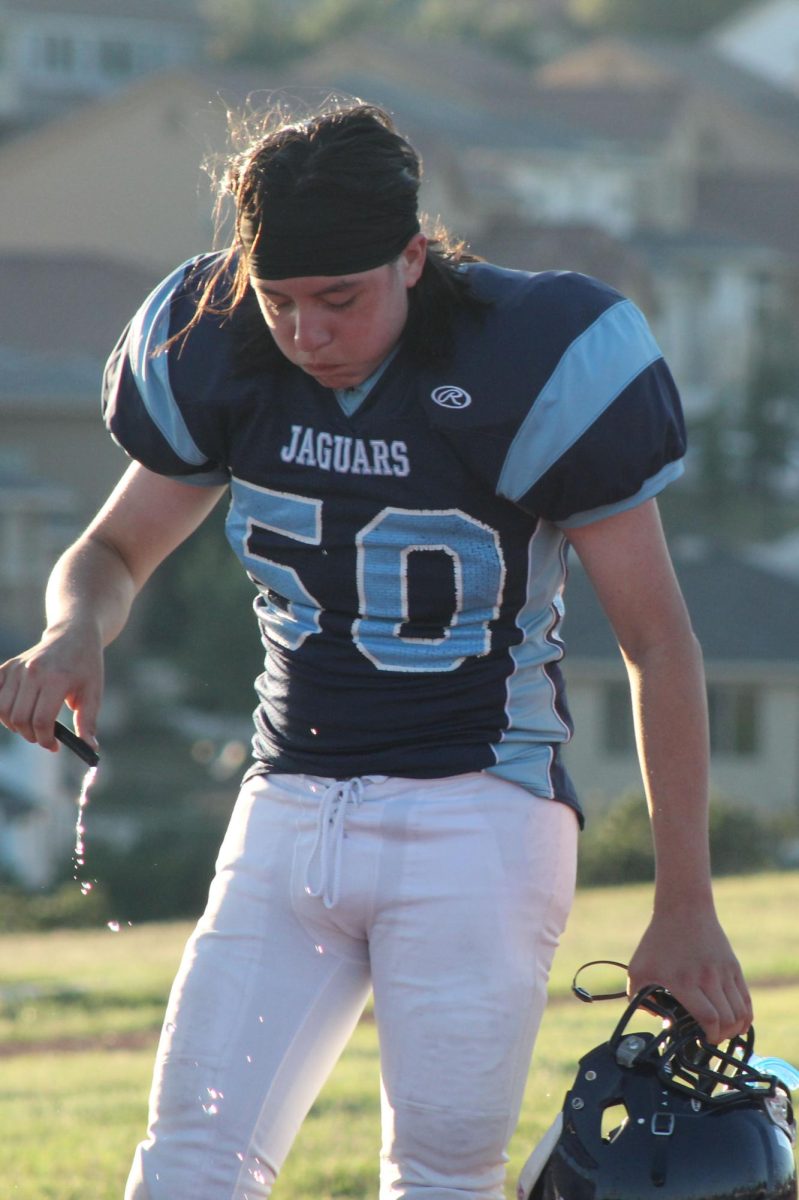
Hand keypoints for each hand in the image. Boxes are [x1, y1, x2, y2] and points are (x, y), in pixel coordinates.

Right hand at [0, 624, 102, 751]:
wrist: (73, 636)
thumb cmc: (86, 666)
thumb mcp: (93, 692)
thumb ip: (87, 722)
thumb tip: (90, 748)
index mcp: (56, 679)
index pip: (41, 720)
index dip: (45, 739)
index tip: (54, 746)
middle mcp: (33, 672)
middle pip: (20, 718)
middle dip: (31, 735)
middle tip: (44, 737)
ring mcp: (17, 668)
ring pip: (3, 710)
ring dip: (15, 726)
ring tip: (32, 726)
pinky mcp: (8, 667)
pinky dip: (1, 709)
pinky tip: (17, 712)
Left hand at [628, 904, 752, 1043]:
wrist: (683, 909)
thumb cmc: (658, 941)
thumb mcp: (638, 968)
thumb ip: (639, 998)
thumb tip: (658, 1020)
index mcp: (683, 981)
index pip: (708, 1018)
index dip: (709, 1035)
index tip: (703, 1040)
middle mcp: (707, 978)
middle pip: (727, 1019)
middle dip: (721, 1036)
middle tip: (712, 1038)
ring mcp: (723, 972)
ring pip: (740, 1012)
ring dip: (734, 1028)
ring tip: (724, 1032)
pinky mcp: (733, 967)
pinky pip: (746, 999)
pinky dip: (745, 1015)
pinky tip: (738, 1021)